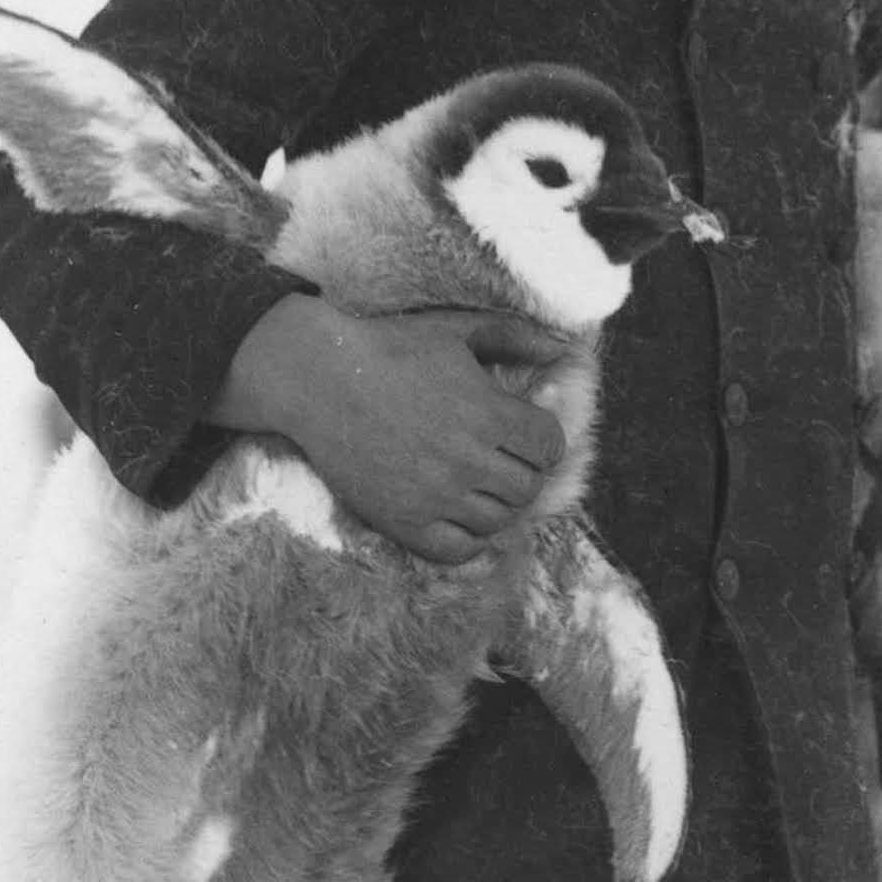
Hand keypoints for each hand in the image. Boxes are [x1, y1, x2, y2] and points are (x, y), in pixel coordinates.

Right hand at [210, 294, 568, 563]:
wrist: (317, 378)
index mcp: (487, 412)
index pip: (549, 446)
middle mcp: (467, 459)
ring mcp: (435, 495)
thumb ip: (515, 337)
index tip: (522, 432)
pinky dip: (468, 537)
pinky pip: (458, 549)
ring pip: (498, 520)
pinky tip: (457, 513)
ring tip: (475, 481)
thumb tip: (564, 351)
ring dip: (496, 502)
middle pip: (529, 486)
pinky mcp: (403, 520)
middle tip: (498, 457)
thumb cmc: (390, 348)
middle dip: (522, 470)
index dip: (542, 438)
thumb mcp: (457, 332)